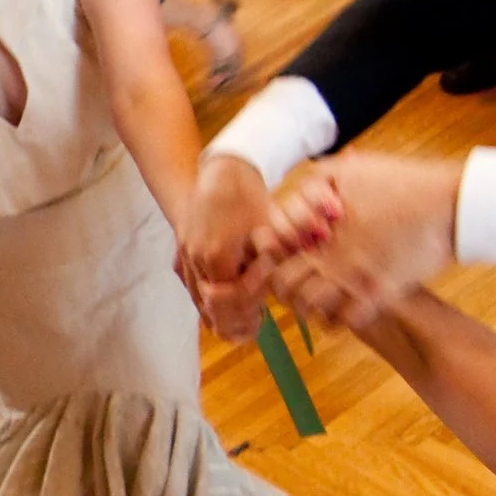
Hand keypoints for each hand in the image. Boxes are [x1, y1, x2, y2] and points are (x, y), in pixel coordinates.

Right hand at [177, 156, 285, 341]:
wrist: (220, 174)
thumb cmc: (248, 197)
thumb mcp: (271, 225)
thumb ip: (284, 251)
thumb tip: (314, 254)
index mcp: (217, 254)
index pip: (232, 296)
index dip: (252, 299)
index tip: (266, 294)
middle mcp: (196, 259)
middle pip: (212, 306)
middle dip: (235, 316)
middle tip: (256, 321)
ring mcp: (185, 258)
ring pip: (199, 302)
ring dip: (221, 313)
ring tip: (244, 320)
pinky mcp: (181, 256)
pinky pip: (192, 290)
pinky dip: (208, 303)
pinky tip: (226, 309)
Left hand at [260, 153, 462, 327]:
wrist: (450, 204)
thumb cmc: (403, 183)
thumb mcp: (352, 169)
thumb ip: (316, 183)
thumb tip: (298, 201)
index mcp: (319, 226)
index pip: (272, 252)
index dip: (273, 257)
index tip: (287, 256)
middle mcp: (330, 253)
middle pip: (283, 285)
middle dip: (285, 286)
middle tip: (298, 284)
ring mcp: (353, 276)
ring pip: (308, 307)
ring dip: (310, 305)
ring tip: (319, 300)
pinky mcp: (379, 294)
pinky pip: (343, 321)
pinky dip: (338, 321)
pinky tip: (344, 312)